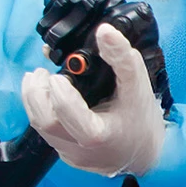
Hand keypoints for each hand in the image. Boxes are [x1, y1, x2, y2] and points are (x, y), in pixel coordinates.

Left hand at [22, 23, 166, 176]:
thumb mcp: (138, 86)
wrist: (150, 155)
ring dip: (35, 99)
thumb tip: (104, 31)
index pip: (65, 112)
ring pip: (39, 127)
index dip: (59, 90)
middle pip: (43, 121)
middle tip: (42, 73)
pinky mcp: (66, 155)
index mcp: (98, 135)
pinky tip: (50, 95)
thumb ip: (122, 57)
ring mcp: (71, 154)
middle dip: (36, 93)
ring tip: (42, 79)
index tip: (59, 75)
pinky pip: (46, 133)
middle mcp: (79, 149)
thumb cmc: (143, 121)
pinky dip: (43, 110)